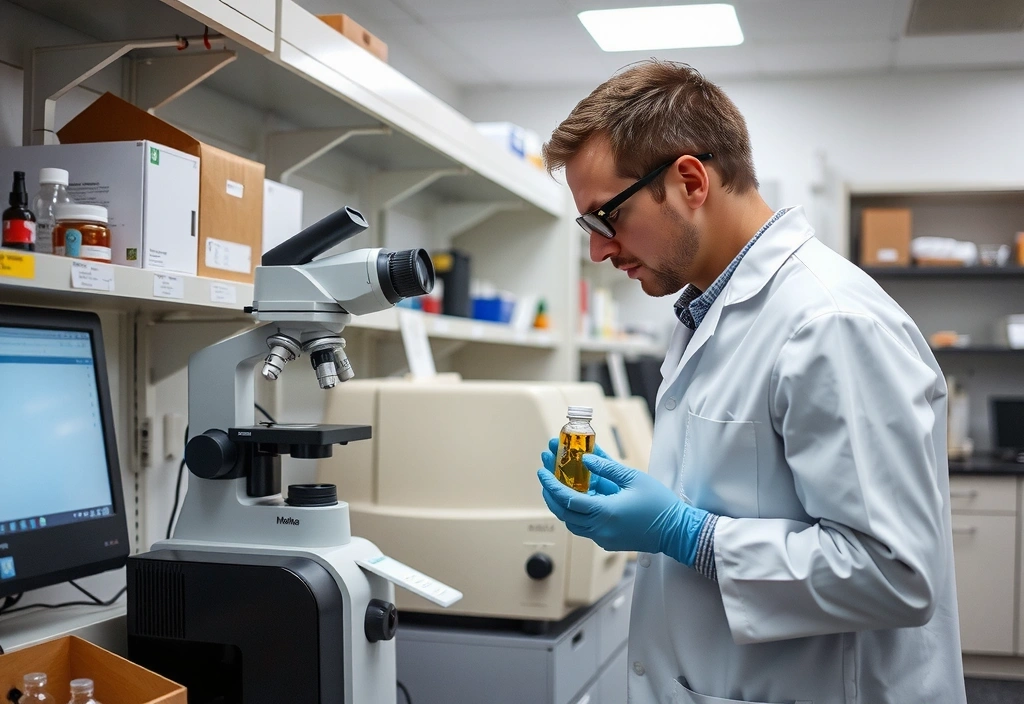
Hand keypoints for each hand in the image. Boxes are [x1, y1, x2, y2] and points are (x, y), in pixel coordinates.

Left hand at [537, 443, 710, 565]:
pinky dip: (577, 511)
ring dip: (561, 503)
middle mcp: (599, 529)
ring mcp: (603, 537)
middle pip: (563, 513)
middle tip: (545, 473)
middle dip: (550, 492)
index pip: (567, 500)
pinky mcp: (608, 540)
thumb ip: (606, 468)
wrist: (677, 531)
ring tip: (557, 482)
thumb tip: (585, 460)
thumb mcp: (633, 478)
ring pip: (572, 522)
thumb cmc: (659, 504)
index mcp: (604, 512)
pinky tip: (578, 494)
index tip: (542, 470)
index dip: (551, 485)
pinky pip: (584, 526)